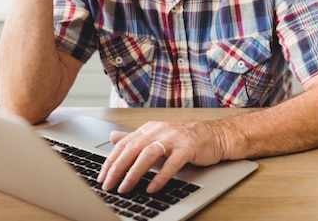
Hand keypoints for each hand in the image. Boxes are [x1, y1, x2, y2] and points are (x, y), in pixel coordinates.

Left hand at [97, 120, 228, 193]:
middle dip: (117, 168)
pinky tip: (152, 188)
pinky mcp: (188, 148)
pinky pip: (171, 163)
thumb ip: (135, 138)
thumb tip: (112, 137)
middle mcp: (160, 131)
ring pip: (148, 154)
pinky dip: (160, 176)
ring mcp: (174, 138)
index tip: (101, 177)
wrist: (216, 135)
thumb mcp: (157, 136)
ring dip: (134, 172)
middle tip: (107, 184)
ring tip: (125, 187)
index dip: (110, 161)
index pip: (124, 144)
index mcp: (150, 128)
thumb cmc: (187, 139)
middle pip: (132, 148)